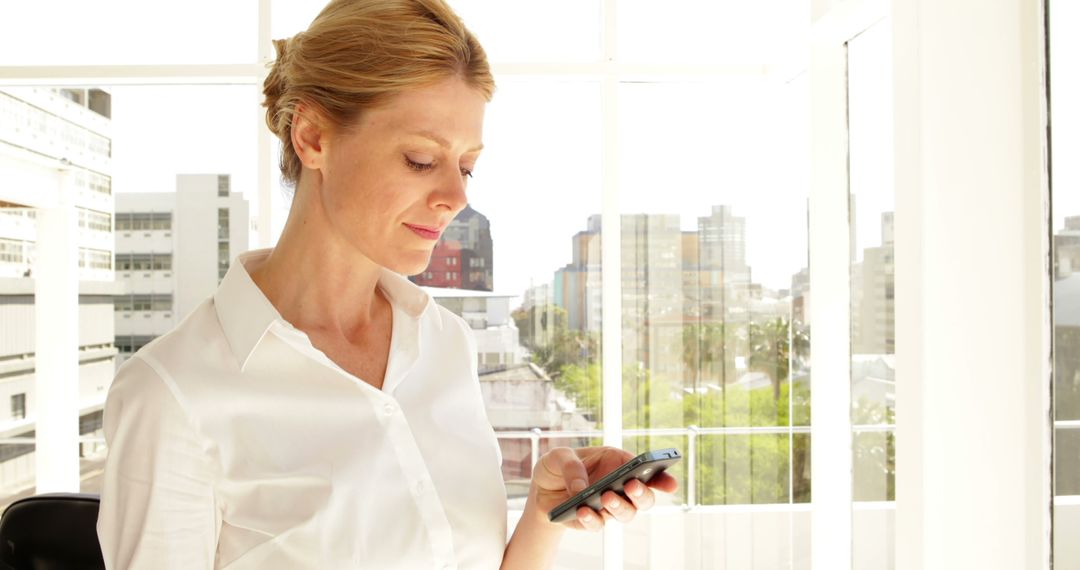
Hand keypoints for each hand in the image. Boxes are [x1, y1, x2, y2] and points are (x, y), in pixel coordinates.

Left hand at [529, 446, 677, 531]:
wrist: (540, 488)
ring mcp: (608, 506)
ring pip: (626, 514)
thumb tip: (582, 488)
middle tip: (631, 485)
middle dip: (642, 494)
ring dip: (619, 507)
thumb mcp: (559, 455)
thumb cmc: (558, 466)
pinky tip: (583, 510)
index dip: (662, 478)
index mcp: (617, 463)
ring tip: (605, 497)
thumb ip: (571, 466)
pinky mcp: (592, 521)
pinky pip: (598, 524)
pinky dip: (592, 519)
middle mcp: (619, 487)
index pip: (647, 471)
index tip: (670, 483)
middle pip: (644, 498)